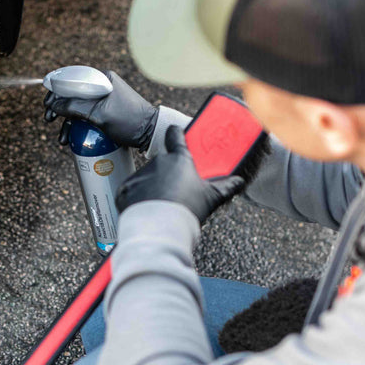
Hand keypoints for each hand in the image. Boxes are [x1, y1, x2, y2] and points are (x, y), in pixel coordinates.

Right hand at [44, 70, 158, 149]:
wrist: (151, 133)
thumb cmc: (130, 121)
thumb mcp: (100, 115)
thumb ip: (76, 107)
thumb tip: (54, 104)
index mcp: (103, 79)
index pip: (72, 79)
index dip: (56, 90)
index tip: (47, 103)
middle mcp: (103, 85)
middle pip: (73, 94)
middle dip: (59, 108)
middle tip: (49, 118)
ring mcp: (105, 99)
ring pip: (79, 107)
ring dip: (67, 122)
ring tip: (62, 138)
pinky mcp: (107, 111)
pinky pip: (87, 115)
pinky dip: (78, 126)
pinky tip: (72, 138)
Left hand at [115, 125, 243, 221]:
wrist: (158, 230)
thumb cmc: (187, 210)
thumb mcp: (211, 198)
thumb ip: (226, 187)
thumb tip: (239, 182)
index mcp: (179, 159)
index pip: (174, 135)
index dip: (175, 134)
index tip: (175, 135)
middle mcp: (157, 162)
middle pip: (161, 163)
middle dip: (165, 174)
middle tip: (173, 191)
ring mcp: (139, 175)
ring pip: (146, 177)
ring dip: (151, 187)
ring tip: (160, 206)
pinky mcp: (125, 189)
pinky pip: (131, 191)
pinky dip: (136, 199)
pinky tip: (146, 211)